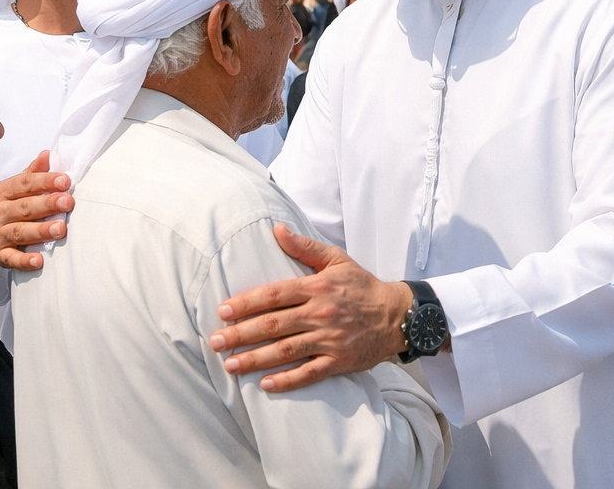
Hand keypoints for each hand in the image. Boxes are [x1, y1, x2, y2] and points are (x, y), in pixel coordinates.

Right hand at [0, 151, 73, 270]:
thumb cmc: (12, 205)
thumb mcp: (20, 186)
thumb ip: (35, 172)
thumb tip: (48, 154)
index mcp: (5, 192)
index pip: (25, 184)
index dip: (45, 181)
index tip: (65, 180)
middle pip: (24, 207)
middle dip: (47, 204)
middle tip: (68, 202)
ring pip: (20, 232)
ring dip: (41, 231)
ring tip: (61, 229)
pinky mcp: (0, 254)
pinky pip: (11, 258)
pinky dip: (24, 261)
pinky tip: (39, 261)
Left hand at [210, 223, 413, 391]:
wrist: (397, 315)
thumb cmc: (362, 286)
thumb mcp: (336, 260)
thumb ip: (304, 247)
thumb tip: (276, 229)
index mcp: (317, 287)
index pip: (274, 294)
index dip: (246, 303)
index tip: (223, 311)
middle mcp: (320, 313)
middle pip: (273, 325)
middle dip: (240, 334)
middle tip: (216, 342)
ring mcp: (330, 339)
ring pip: (286, 351)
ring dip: (255, 359)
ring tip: (230, 365)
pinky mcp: (339, 361)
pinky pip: (309, 373)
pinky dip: (287, 381)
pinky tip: (266, 385)